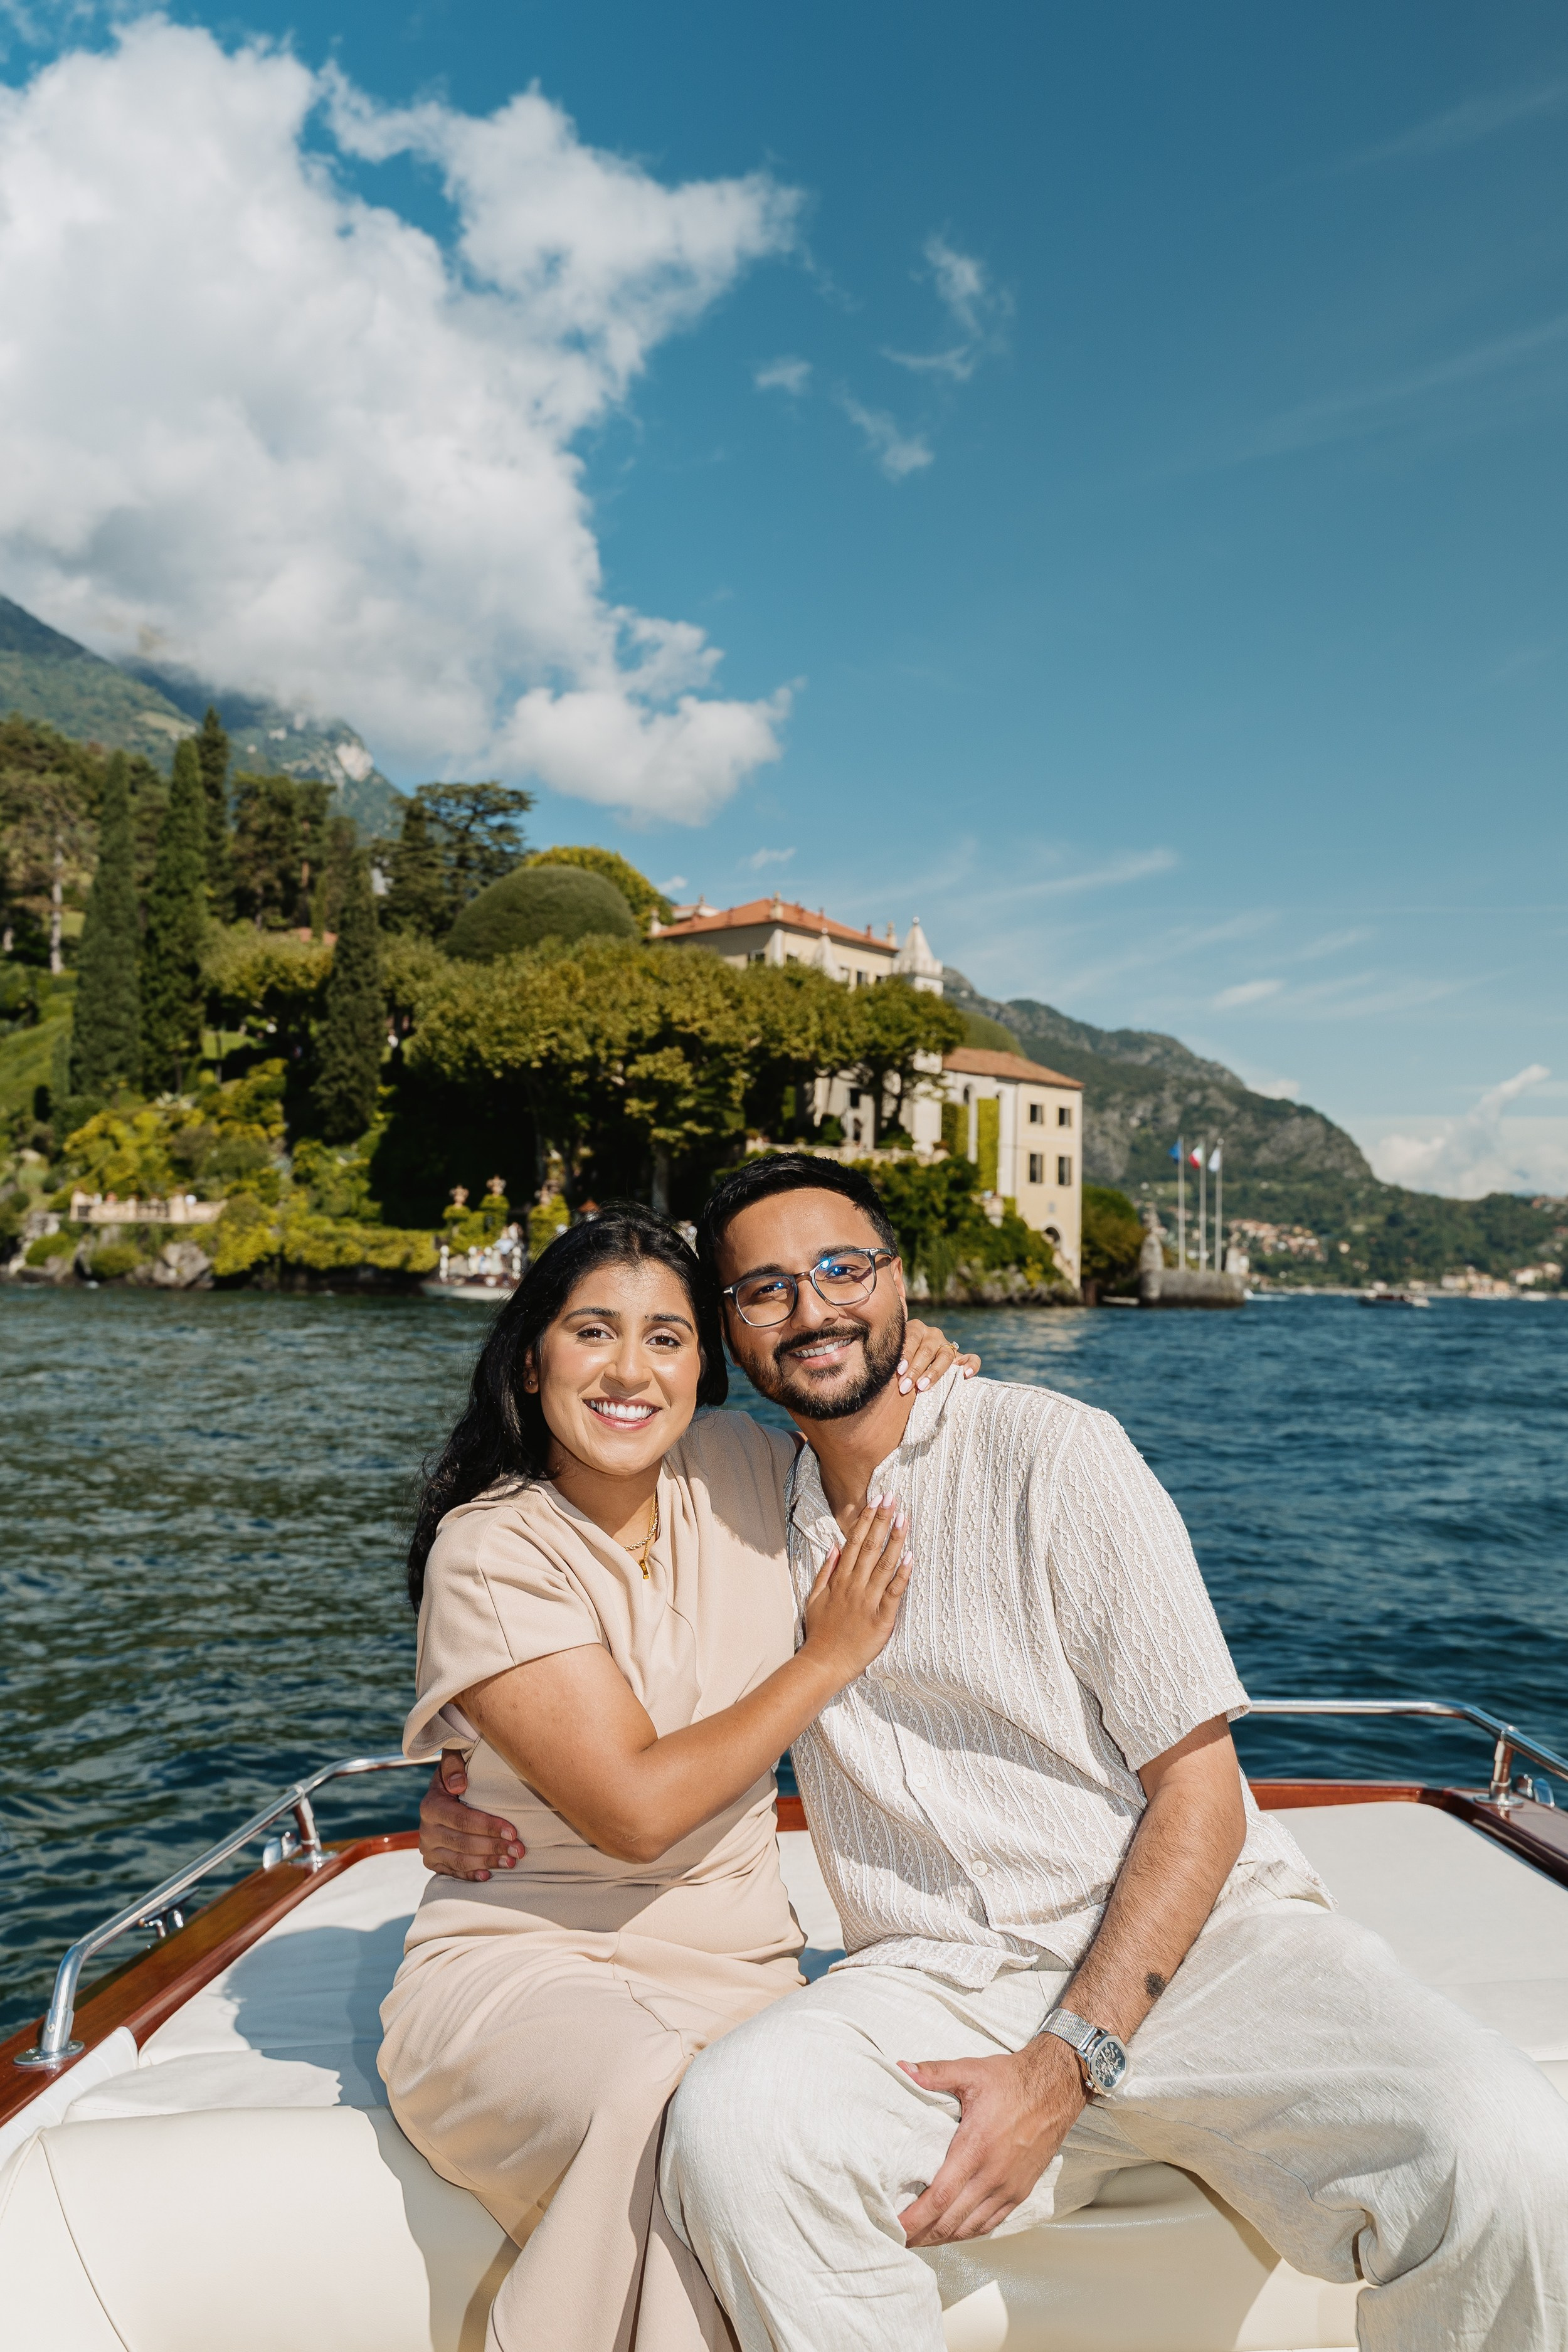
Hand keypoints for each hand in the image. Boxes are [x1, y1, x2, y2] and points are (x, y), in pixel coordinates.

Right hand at [418, 1750, 525, 1880]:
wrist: (443, 1793)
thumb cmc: (457, 1774)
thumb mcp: (454, 1760)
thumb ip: (453, 1765)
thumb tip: (459, 1785)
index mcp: (431, 1805)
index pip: (463, 1820)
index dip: (489, 1827)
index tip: (513, 1831)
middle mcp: (426, 1830)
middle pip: (463, 1843)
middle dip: (494, 1847)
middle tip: (519, 1850)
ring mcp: (428, 1848)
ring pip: (460, 1861)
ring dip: (487, 1862)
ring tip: (511, 1861)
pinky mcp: (433, 1861)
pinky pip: (452, 1872)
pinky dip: (471, 1875)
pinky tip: (489, 1874)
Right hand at [800, 1494, 913, 1684]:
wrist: (825, 1663)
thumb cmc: (821, 1632)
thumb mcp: (815, 1598)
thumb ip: (826, 1571)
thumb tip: (835, 1546)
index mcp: (840, 1579)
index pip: (855, 1542)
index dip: (866, 1519)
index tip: (876, 1500)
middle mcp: (854, 1585)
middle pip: (871, 1546)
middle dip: (882, 1520)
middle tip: (893, 1497)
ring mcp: (868, 1600)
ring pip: (885, 1564)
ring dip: (895, 1539)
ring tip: (904, 1518)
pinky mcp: (882, 1617)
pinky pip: (894, 1592)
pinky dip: (903, 1574)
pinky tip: (910, 1556)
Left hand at [896, 2036, 1084, 2244]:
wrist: (1055, 2088)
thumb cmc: (1011, 2080)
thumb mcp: (970, 2071)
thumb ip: (934, 2073)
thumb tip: (902, 2068)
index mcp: (975, 2149)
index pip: (939, 2197)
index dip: (915, 2218)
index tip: (895, 2227)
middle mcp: (992, 2175)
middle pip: (950, 2220)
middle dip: (922, 2234)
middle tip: (899, 2238)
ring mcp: (1008, 2187)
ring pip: (970, 2227)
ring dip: (943, 2237)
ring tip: (921, 2239)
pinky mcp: (1020, 2191)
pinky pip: (991, 2222)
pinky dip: (969, 2232)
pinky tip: (955, 2231)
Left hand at [899, 1319, 980, 1396]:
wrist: (916, 1363)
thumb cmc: (900, 1363)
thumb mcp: (894, 1356)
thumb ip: (891, 1358)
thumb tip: (877, 1369)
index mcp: (915, 1328)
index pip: (910, 1339)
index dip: (905, 1355)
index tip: (899, 1371)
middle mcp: (933, 1334)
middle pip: (926, 1351)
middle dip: (914, 1370)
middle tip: (905, 1387)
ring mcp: (948, 1345)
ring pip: (945, 1356)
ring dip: (933, 1373)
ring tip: (923, 1387)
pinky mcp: (962, 1356)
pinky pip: (972, 1358)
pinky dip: (971, 1365)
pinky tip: (966, 1374)